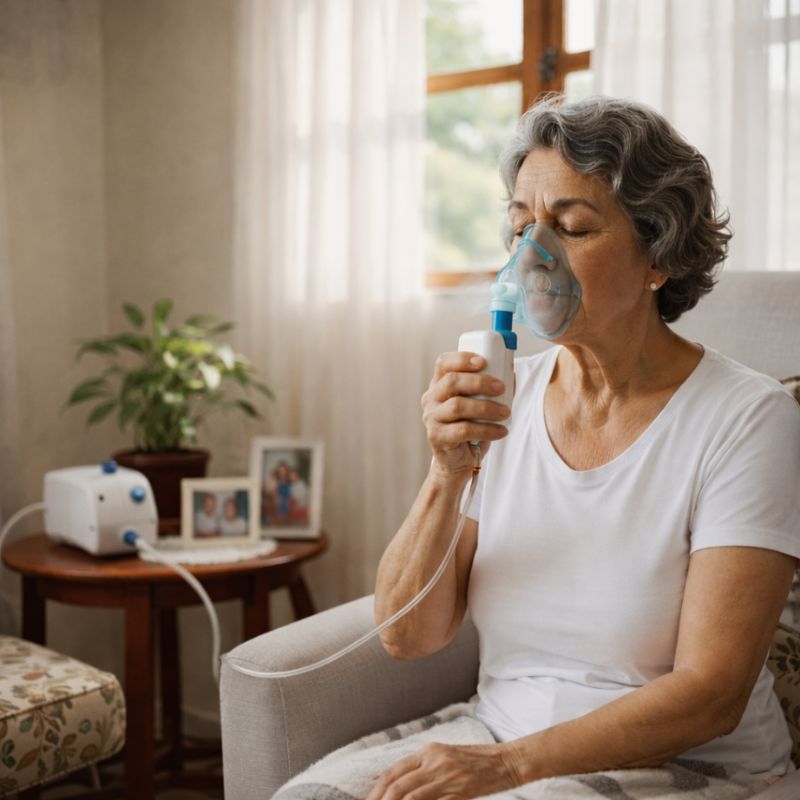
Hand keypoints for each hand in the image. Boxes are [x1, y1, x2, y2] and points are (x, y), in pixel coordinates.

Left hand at [366, 742, 522, 799]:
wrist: (505, 761)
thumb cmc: (475, 760)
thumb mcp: (445, 757)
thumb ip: (424, 768)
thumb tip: (399, 787)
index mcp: (429, 751)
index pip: (394, 771)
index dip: (377, 790)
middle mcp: (434, 762)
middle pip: (398, 787)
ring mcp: (447, 778)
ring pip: (411, 798)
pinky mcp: (460, 793)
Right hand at [421, 352, 509, 476]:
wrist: (457, 461)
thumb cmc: (470, 428)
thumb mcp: (478, 405)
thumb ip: (491, 389)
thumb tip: (511, 374)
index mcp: (439, 385)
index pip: (443, 363)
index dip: (461, 359)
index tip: (483, 361)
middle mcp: (430, 399)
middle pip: (451, 382)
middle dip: (479, 382)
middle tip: (501, 388)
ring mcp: (431, 418)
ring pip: (457, 406)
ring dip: (486, 407)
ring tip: (506, 413)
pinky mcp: (436, 437)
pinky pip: (462, 430)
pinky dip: (486, 429)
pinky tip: (501, 431)